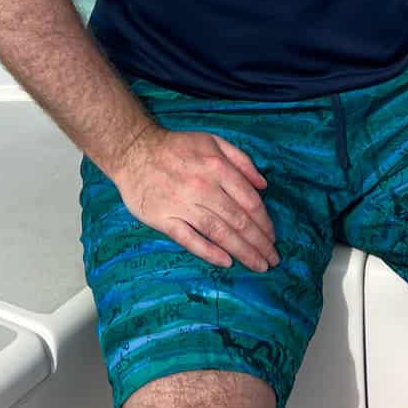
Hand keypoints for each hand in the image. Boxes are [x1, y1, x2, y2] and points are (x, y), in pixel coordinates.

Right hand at [112, 123, 279, 272]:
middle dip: (259, 243)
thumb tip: (264, 185)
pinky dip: (209, 252)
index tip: (272, 237)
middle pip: (238, 221)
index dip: (265, 222)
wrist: (134, 151)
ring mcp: (183, 205)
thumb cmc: (177, 147)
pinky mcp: (164, 219)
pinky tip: (226, 262)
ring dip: (243, 252)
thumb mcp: (214, 141)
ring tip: (259, 265)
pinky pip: (190, 239)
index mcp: (217, 167)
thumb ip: (241, 160)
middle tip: (272, 259)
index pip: (249, 201)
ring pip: (219, 232)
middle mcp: (203, 187)